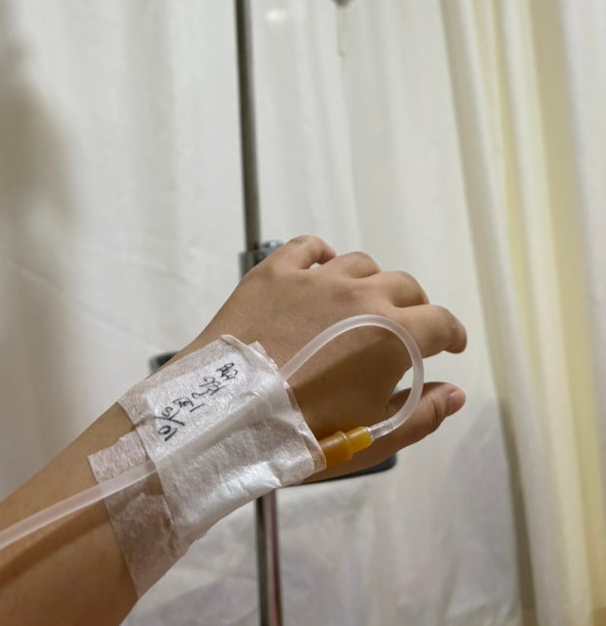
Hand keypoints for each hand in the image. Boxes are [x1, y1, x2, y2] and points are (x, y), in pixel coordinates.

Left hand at [177, 235, 466, 475]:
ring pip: (361, 264)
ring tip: (362, 303)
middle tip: (406, 328)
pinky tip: (324, 268)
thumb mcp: (374, 438)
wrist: (229, 415)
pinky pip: (309, 246)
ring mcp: (317, 278)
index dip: (453, 334)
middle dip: (415, 307)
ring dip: (371, 282)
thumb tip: (455, 394)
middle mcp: (361, 295)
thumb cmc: (307, 434)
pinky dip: (323, 254)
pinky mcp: (276, 271)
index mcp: (393, 335)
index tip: (452, 345)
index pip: (441, 322)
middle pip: (404, 286)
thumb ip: (423, 414)